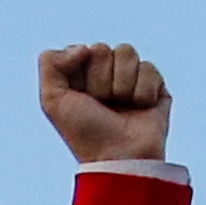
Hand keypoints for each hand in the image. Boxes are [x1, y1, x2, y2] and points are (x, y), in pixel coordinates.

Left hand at [39, 42, 171, 162]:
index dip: (79, 73)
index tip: (80, 99)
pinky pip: (148, 67)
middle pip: (102, 49)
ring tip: (121, 107)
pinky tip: (140, 108)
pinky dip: (142, 91)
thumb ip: (49, 62)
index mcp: (81, 76)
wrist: (118, 156)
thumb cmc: (84, 132)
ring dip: (120, 84)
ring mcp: (130, 78)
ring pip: (126, 52)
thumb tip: (85, 47)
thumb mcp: (52, 100)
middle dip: (99, 80)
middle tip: (101, 105)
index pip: (82, 50)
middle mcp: (106, 75)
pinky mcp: (155, 85)